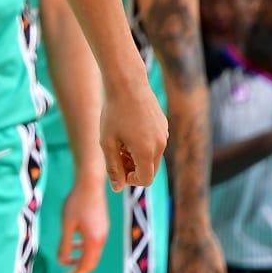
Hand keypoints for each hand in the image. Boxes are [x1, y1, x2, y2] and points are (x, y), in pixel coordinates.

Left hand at [58, 178, 109, 272]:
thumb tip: (62, 261)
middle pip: (92, 261)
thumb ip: (65, 244)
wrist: (90, 184)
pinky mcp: (102, 226)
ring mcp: (103, 232)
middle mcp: (102, 239)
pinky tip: (74, 242)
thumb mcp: (67, 225)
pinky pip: (94, 243)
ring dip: (80, 257)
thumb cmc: (76, 203)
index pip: (86, 265)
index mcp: (94, 240)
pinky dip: (84, 247)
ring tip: (67, 257)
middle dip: (78, 269)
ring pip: (93, 252)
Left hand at [99, 72, 166, 191]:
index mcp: (146, 151)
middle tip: (116, 154)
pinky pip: (155, 143)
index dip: (130, 180)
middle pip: (149, 170)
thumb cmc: (113, 113)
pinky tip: (129, 130)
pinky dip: (143, 144)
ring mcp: (164, 134)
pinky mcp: (164, 125)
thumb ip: (112, 167)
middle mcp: (161, 144)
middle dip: (133, 168)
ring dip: (137, 156)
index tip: (116, 168)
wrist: (126, 84)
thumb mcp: (107, 142)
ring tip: (120, 141)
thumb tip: (117, 188)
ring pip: (153, 156)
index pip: (145, 180)